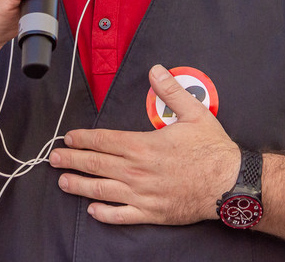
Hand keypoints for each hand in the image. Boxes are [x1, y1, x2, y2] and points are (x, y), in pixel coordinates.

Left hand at [48, 64, 240, 224]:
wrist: (229, 184)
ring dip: (79, 185)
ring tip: (63, 182)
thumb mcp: (194, 112)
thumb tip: (156, 70)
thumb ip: (171, 91)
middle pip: (95, 164)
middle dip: (71, 160)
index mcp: (143, 146)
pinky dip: (104, 213)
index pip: (103, 140)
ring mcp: (142, 194)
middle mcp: (137, 171)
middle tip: (54, 159)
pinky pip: (121, 215)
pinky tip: (92, 209)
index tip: (69, 138)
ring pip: (101, 190)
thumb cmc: (212, 150)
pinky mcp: (151, 212)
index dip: (83, 138)